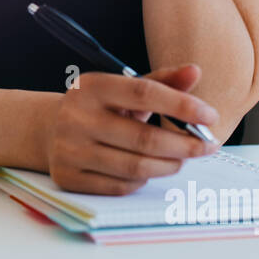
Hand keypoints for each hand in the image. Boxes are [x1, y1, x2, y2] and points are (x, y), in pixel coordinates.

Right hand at [43, 64, 219, 195]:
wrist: (47, 129)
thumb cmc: (98, 107)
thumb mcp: (124, 88)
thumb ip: (161, 81)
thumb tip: (195, 72)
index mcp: (91, 87)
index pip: (144, 93)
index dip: (182, 106)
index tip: (211, 116)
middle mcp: (76, 117)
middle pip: (144, 138)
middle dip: (185, 145)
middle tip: (208, 146)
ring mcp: (69, 150)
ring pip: (135, 167)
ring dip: (169, 165)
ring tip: (182, 159)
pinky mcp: (68, 177)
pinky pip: (120, 186)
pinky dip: (143, 180)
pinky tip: (150, 169)